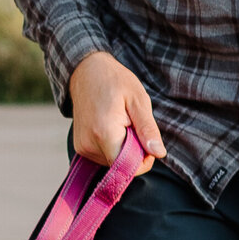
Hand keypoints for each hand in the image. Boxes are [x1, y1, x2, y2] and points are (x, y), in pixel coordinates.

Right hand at [67, 50, 163, 172]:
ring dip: (123, 148)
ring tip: (120, 123)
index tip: (147, 140)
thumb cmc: (115, 82)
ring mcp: (82, 147)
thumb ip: (148, 129)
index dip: (144, 160)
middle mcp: (89, 145)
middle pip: (121, 165)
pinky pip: (103, 157)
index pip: (129, 167)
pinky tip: (111, 127)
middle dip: (133, 151)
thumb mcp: (138, 100)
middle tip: (133, 124)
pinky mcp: (80, 147)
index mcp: (105, 133)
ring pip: (113, 162)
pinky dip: (112, 147)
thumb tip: (159, 153)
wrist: (86, 71)